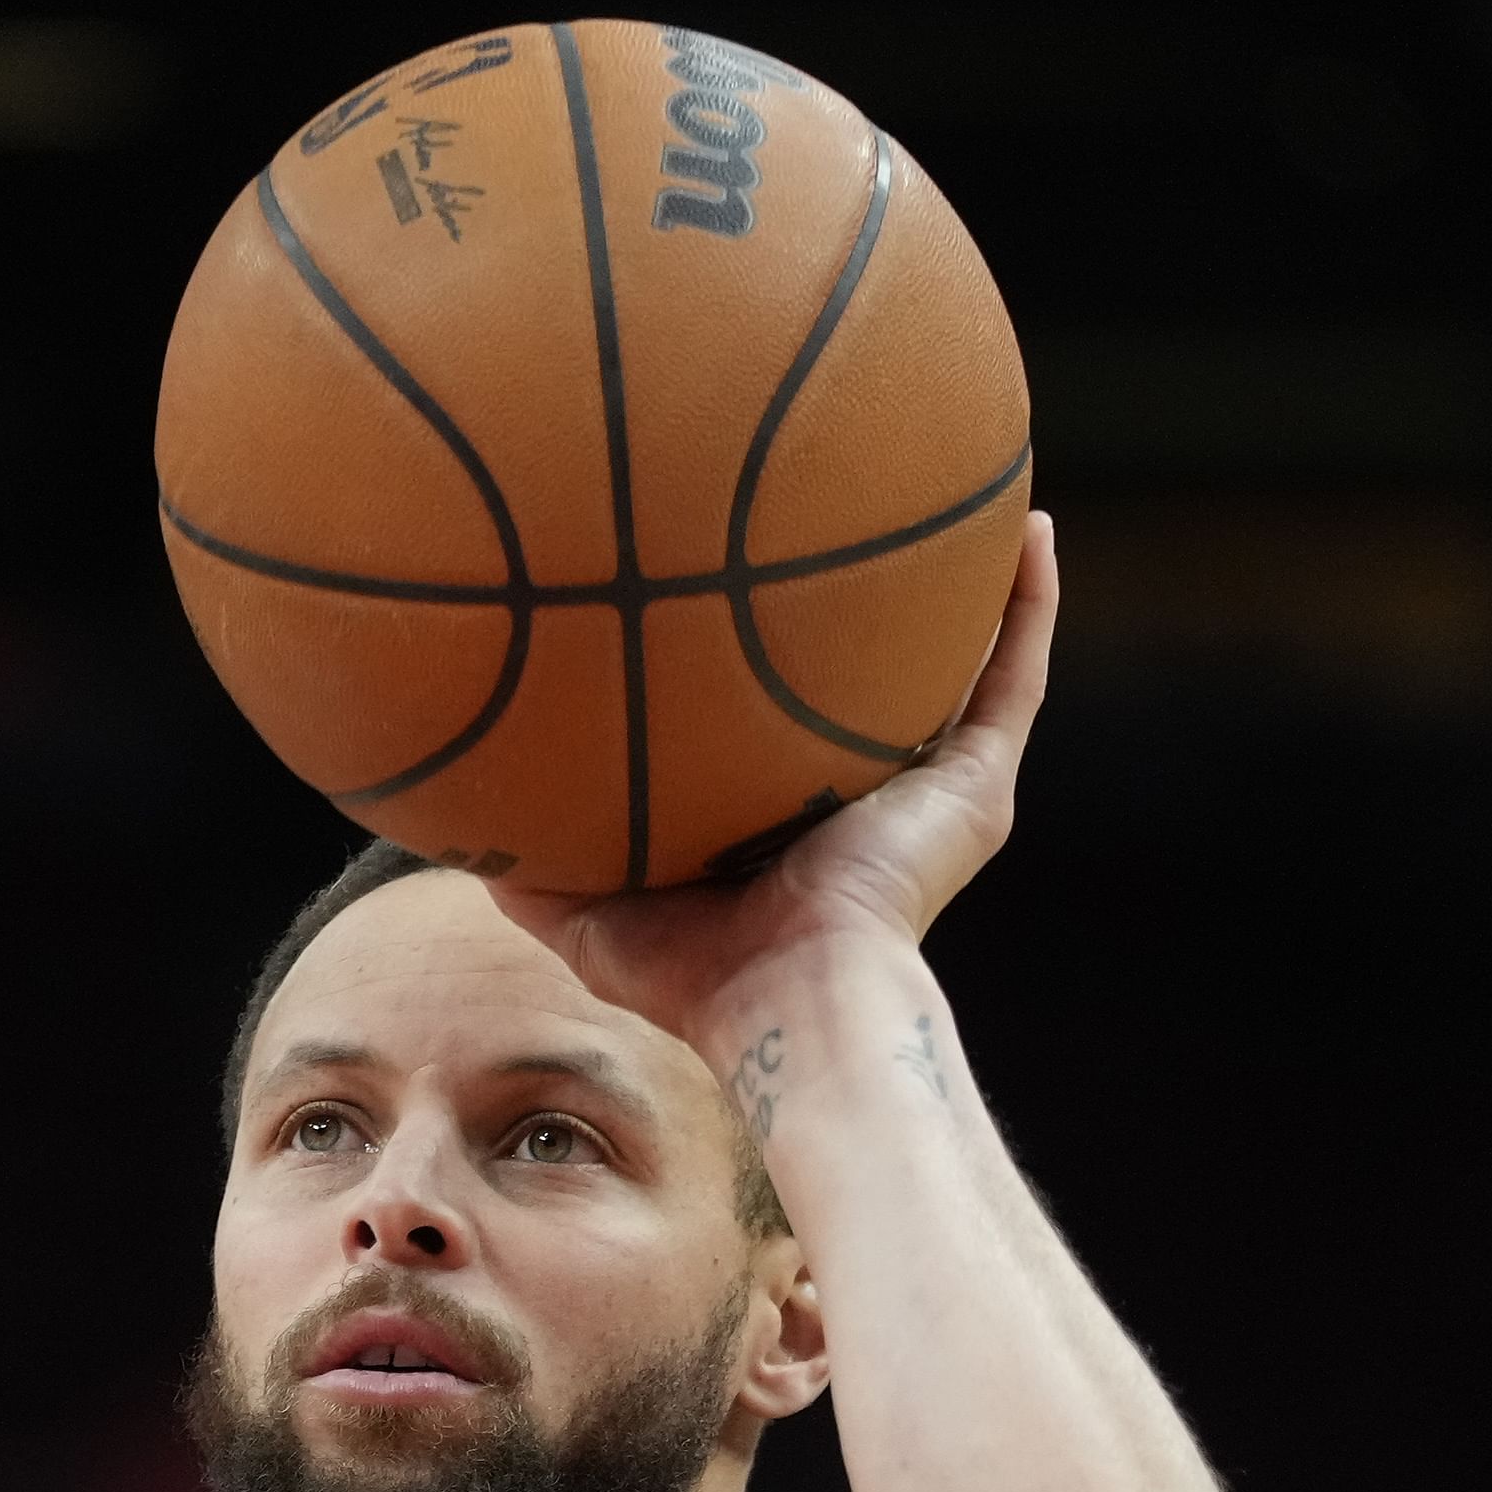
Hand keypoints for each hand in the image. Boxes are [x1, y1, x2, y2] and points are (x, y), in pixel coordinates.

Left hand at [488, 512, 1057, 1064]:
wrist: (789, 1002)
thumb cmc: (696, 976)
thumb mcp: (590, 913)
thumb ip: (531, 863)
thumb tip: (456, 814)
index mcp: (789, 818)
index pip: (785, 720)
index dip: (773, 657)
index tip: (742, 575)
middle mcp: (868, 794)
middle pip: (879, 680)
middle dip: (874, 609)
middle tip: (853, 509)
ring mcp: (931, 789)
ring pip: (964, 666)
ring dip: (973, 587)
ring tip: (972, 489)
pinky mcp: (976, 789)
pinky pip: (1013, 677)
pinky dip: (1031, 605)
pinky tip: (1036, 527)